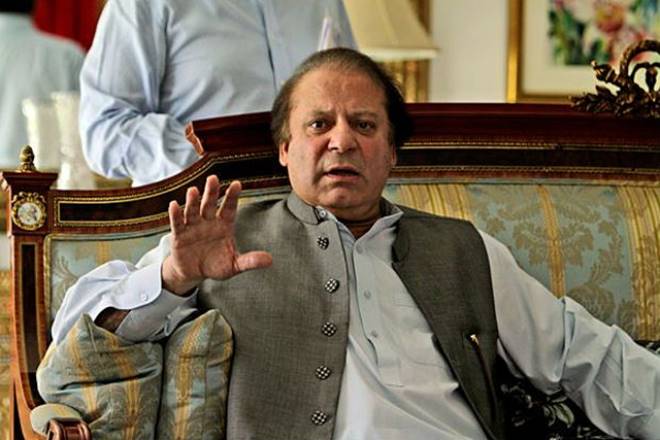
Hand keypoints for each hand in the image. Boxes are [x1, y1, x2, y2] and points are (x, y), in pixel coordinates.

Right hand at [162, 176, 271, 294]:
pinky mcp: (179, 235)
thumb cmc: (216, 266)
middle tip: (213, 178)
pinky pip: (178, 223)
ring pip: (193, 210)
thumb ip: (250, 261)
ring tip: (193, 190)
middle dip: (211, 191)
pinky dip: (175, 215)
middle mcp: (208, 221)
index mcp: (224, 225)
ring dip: (192, 201)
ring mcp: (193, 227)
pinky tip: (174, 205)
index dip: (232, 196)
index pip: (229, 208)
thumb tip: (270, 260)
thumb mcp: (235, 265)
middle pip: (210, 204)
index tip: (237, 184)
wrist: (194, 273)